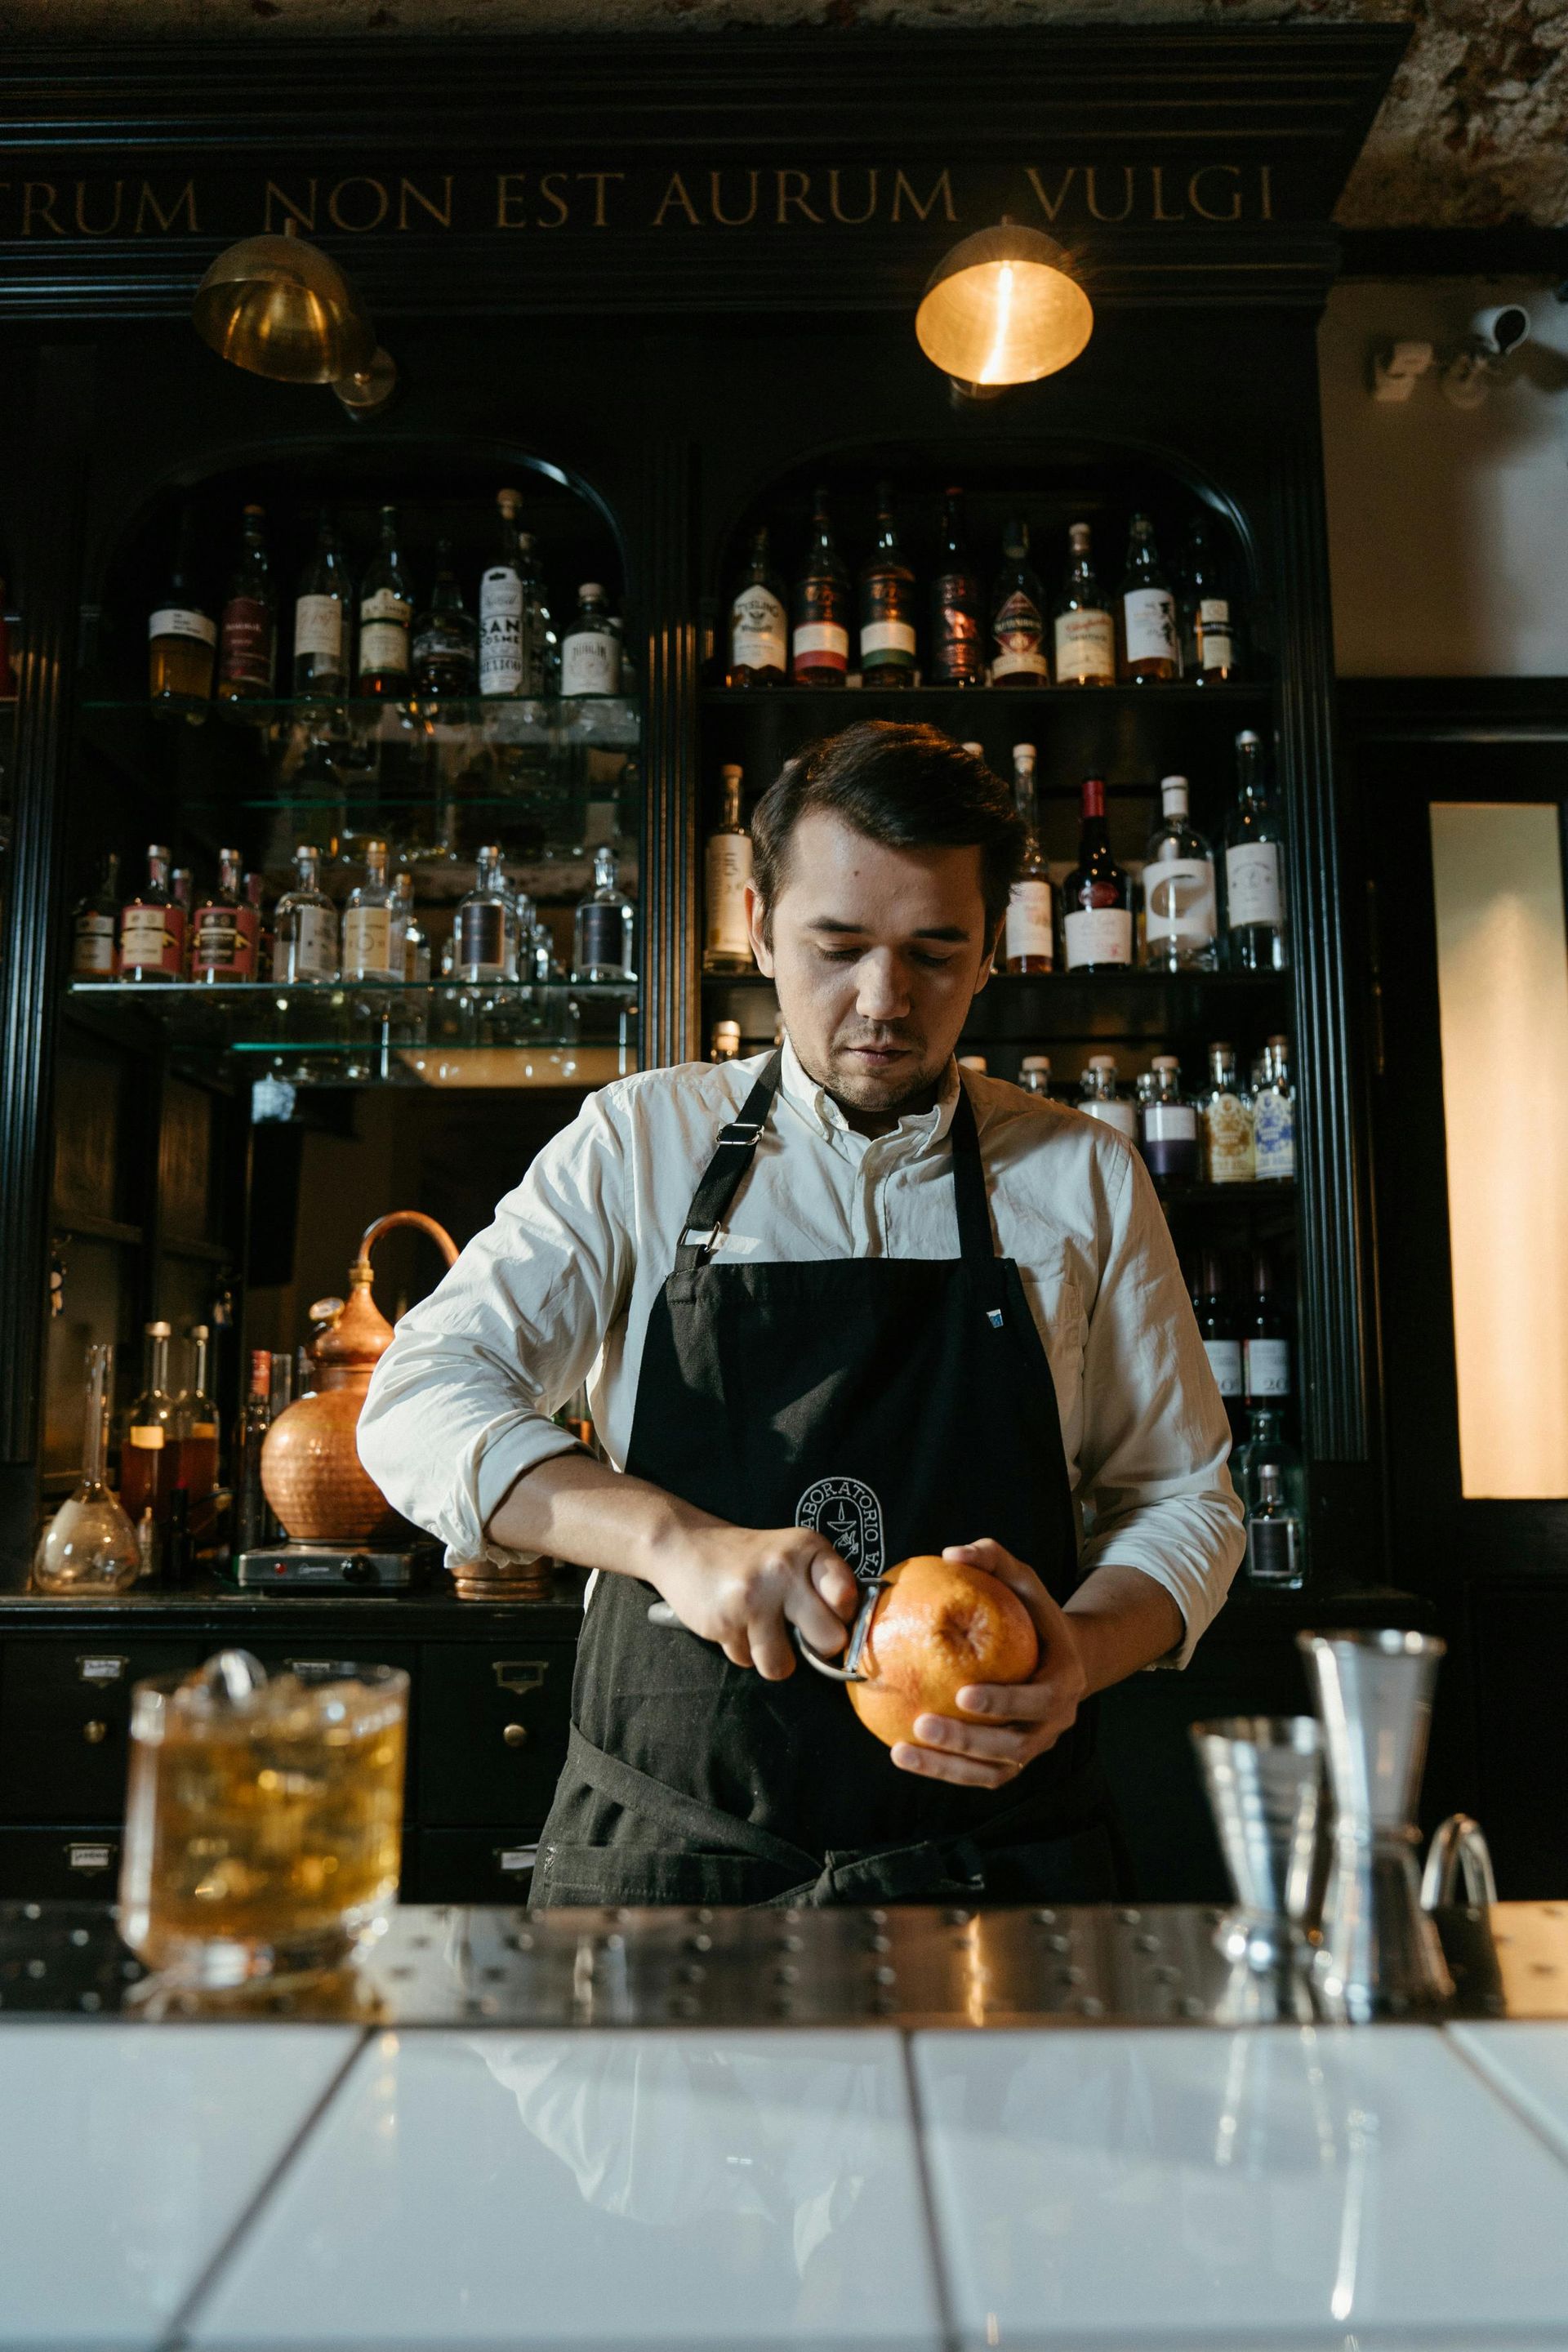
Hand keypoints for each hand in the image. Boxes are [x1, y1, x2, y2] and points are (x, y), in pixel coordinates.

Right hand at [647, 1522, 860, 1681]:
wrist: (684, 1544)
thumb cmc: (749, 1558)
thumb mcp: (792, 1554)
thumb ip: (823, 1584)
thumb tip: (855, 1637)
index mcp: (808, 1549)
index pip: (848, 1595)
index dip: (844, 1614)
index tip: (832, 1613)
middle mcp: (784, 1570)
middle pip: (829, 1640)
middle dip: (816, 1647)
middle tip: (800, 1632)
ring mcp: (753, 1598)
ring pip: (782, 1666)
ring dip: (773, 1657)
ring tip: (761, 1629)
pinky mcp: (725, 1621)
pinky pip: (746, 1661)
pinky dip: (742, 1649)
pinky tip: (734, 1623)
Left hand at [890, 1537, 1088, 1789]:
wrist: (1061, 1658)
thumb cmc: (1033, 1613)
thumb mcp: (1024, 1580)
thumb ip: (993, 1559)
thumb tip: (951, 1553)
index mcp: (1064, 1682)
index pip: (1038, 1700)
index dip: (1004, 1701)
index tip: (962, 1692)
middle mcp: (1053, 1724)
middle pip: (1013, 1745)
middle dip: (967, 1739)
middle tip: (922, 1724)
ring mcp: (1033, 1748)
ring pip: (993, 1770)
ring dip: (947, 1767)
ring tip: (901, 1751)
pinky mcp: (1011, 1762)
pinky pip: (979, 1776)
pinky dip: (944, 1772)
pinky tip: (903, 1755)